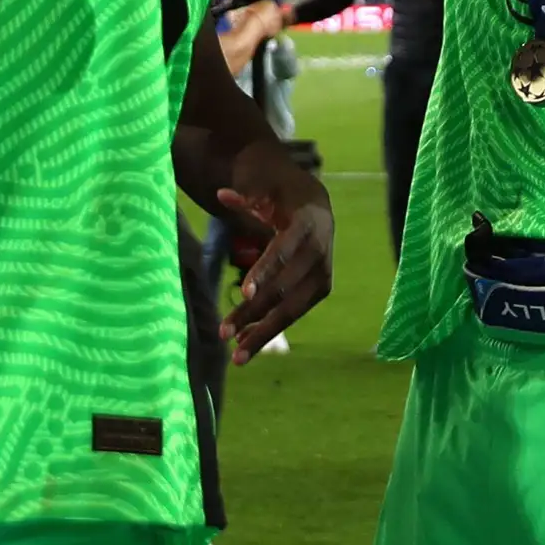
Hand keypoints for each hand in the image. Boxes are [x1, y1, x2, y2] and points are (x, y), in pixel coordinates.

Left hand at [216, 161, 335, 359]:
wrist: (318, 208)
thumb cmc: (283, 197)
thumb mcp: (267, 189)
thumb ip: (245, 196)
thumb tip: (222, 195)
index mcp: (306, 226)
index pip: (282, 252)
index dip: (264, 272)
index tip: (244, 293)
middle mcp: (318, 254)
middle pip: (283, 290)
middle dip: (253, 312)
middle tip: (223, 332)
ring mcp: (322, 276)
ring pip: (291, 310)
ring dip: (262, 333)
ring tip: (236, 355)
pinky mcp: (320, 290)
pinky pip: (294, 313)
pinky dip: (270, 329)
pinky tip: (247, 343)